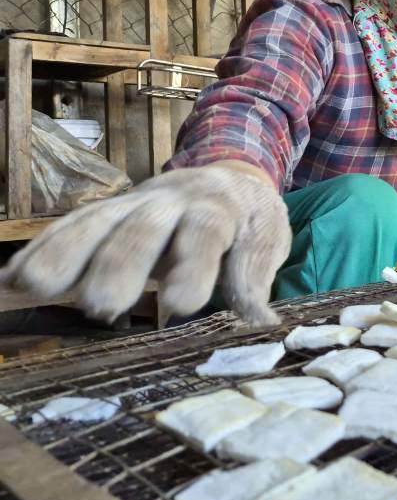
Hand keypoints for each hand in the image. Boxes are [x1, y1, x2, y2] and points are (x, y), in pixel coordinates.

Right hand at [0, 162, 290, 326]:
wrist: (228, 177)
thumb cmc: (248, 218)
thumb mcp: (267, 238)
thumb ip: (254, 273)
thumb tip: (259, 322)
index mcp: (218, 207)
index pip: (205, 231)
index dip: (193, 263)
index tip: (181, 303)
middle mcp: (171, 202)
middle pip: (143, 226)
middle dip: (119, 262)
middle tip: (101, 304)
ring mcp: (134, 206)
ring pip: (97, 222)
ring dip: (65, 252)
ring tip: (34, 286)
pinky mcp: (109, 215)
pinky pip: (73, 227)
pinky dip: (43, 249)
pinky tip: (13, 278)